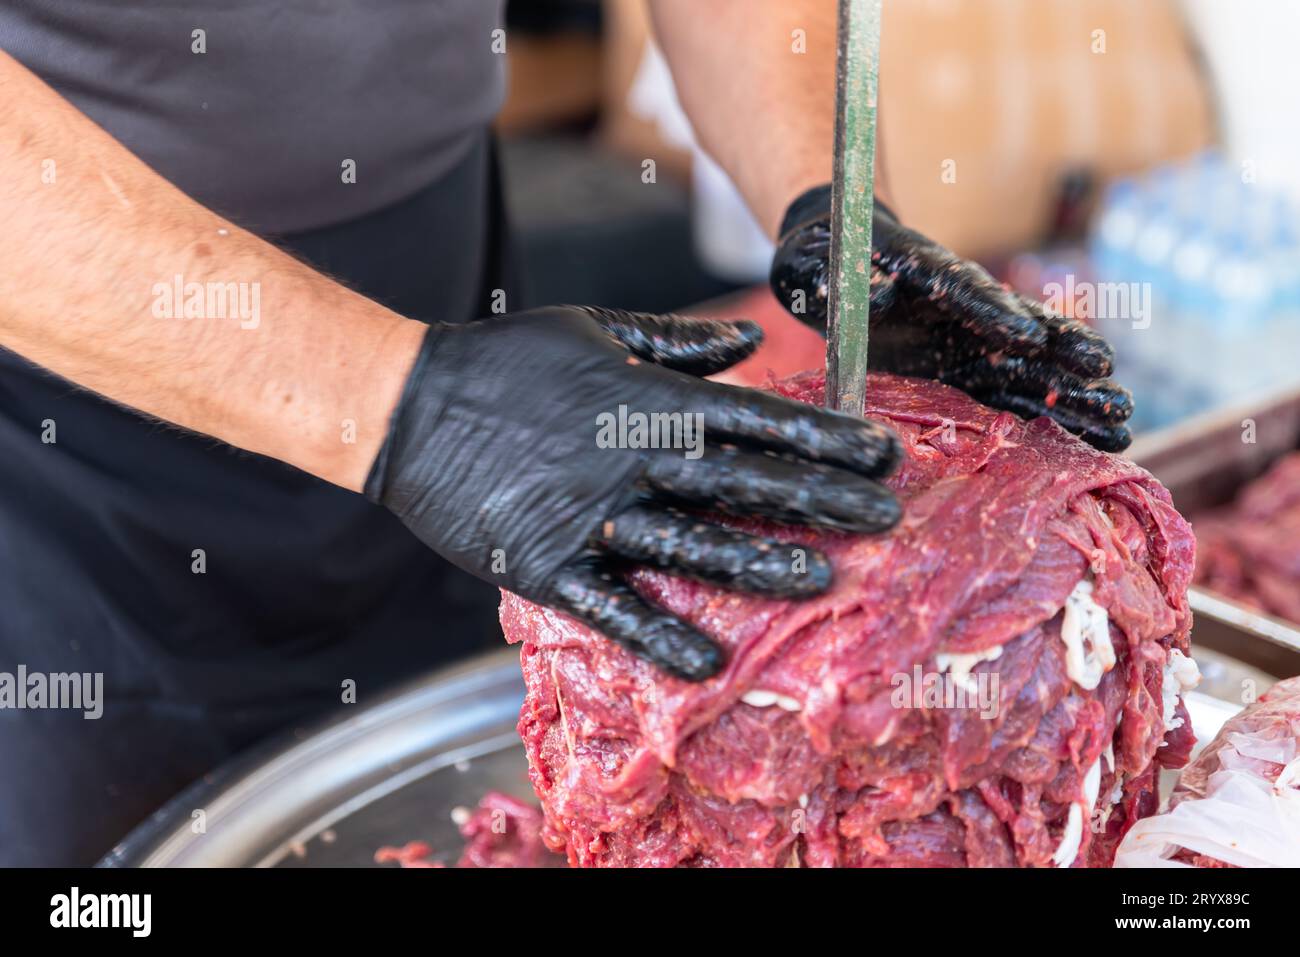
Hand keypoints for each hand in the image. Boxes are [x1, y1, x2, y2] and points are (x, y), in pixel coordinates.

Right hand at [365, 306, 901, 680]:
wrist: (408, 407)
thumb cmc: (507, 364)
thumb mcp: (596, 331)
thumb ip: (678, 342)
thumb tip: (750, 339)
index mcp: (648, 400)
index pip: (756, 418)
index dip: (825, 435)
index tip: (882, 452)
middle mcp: (632, 460)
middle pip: (744, 484)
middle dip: (821, 500)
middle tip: (887, 518)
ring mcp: (592, 517)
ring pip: (691, 548)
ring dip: (759, 565)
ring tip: (822, 582)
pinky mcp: (548, 566)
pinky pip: (612, 608)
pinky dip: (658, 637)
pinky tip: (707, 665)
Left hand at [770, 185, 1133, 451]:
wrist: (833, 262)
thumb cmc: (823, 259)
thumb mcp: (818, 264)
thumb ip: (849, 282)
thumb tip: (878, 295)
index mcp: (930, 275)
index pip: (967, 292)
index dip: (995, 312)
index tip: (1028, 334)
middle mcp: (965, 310)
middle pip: (1023, 332)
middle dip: (1065, 358)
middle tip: (1108, 379)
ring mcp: (972, 344)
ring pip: (1032, 372)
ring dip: (1076, 398)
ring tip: (1122, 424)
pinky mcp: (968, 374)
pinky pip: (1016, 399)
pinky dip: (1055, 420)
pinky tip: (1100, 444)